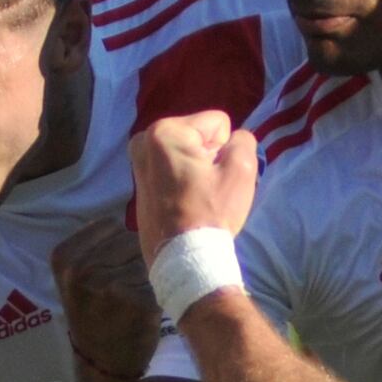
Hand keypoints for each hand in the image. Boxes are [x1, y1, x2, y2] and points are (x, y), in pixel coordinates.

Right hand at [50, 213, 166, 381]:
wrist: (103, 365)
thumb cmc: (96, 315)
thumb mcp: (78, 275)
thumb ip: (97, 244)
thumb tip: (144, 206)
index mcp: (63, 256)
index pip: (111, 225)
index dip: (118, 248)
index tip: (107, 275)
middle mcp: (81, 268)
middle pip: (131, 239)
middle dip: (134, 261)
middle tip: (122, 293)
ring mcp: (108, 285)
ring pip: (148, 257)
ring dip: (149, 275)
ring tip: (132, 300)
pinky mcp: (137, 300)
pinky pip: (161, 278)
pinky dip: (160, 290)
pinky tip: (145, 310)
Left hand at [127, 110, 260, 246]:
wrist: (184, 258)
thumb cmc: (211, 212)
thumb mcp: (242, 169)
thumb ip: (244, 140)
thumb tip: (233, 140)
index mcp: (166, 131)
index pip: (218, 124)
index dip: (225, 150)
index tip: (216, 177)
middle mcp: (143, 141)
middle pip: (198, 136)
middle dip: (208, 157)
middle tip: (208, 187)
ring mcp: (137, 163)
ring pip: (186, 153)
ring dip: (196, 169)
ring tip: (196, 196)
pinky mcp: (139, 183)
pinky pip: (172, 169)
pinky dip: (181, 181)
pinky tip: (184, 203)